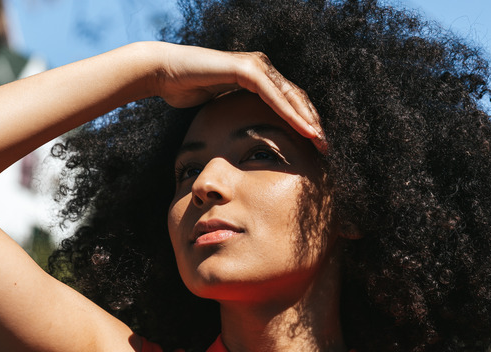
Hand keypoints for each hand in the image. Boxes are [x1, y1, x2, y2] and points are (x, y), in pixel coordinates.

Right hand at [150, 42, 326, 151]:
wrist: (165, 74)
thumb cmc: (187, 90)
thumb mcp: (220, 108)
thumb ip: (236, 115)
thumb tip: (242, 141)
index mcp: (258, 77)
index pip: (290, 101)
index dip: (304, 122)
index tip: (315, 145)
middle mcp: (261, 68)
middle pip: (296, 97)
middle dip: (312, 122)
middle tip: (325, 147)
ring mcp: (255, 66)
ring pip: (290, 95)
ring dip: (307, 119)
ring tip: (319, 140)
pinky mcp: (246, 69)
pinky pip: (274, 95)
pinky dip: (289, 113)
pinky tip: (302, 129)